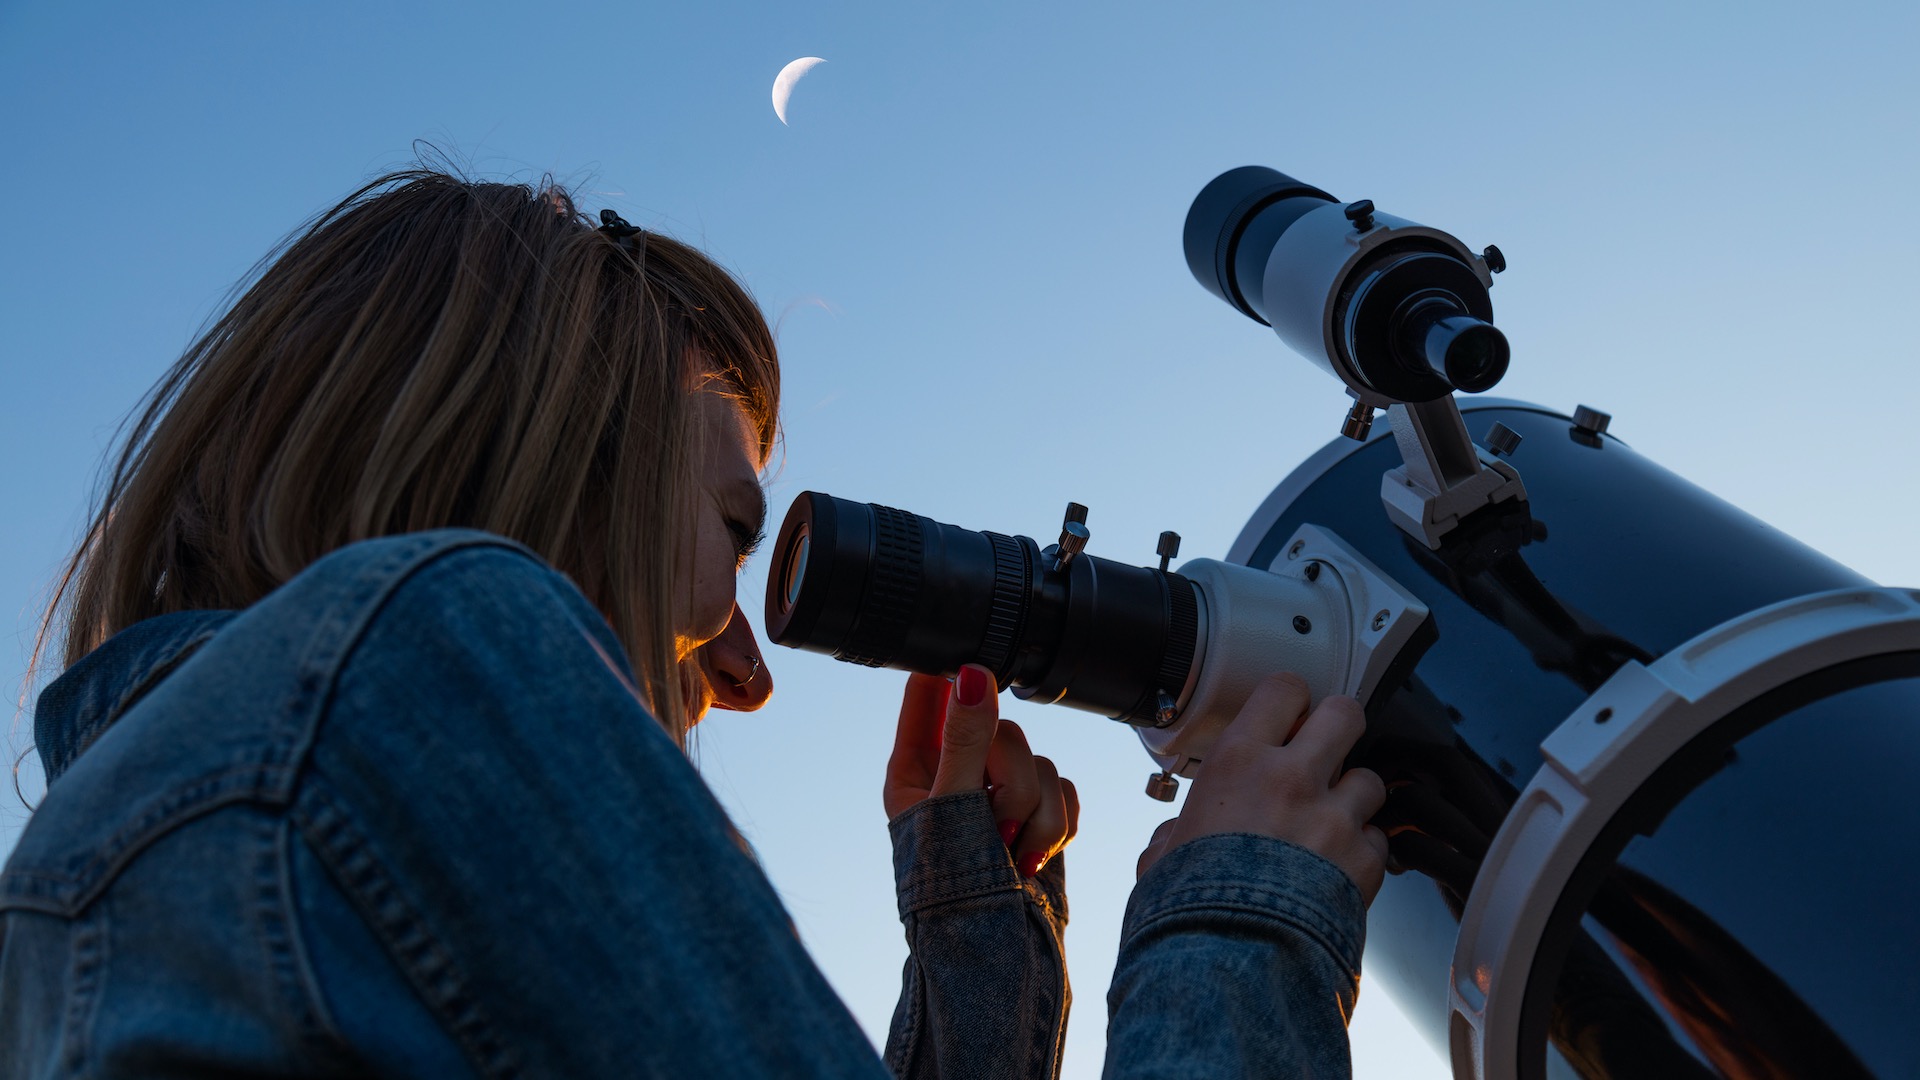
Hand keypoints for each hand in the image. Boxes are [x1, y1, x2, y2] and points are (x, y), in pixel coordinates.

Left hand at [884, 665, 1078, 877]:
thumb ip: (965, 742)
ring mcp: (999, 795)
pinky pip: (1064, 787)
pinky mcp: (1038, 814)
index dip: (952, 672)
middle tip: (999, 826)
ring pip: (1039, 762)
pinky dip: (1058, 824)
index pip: (927, 693)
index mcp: (916, 768)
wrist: (999, 958)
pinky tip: (1034, 856)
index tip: (979, 661)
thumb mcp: (952, 811)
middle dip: (1013, 783)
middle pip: (1003, 731)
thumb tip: (973, 675)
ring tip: (1014, 853)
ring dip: (1038, 814)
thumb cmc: (953, 897)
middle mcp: (957, 774)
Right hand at [1135, 672, 1387, 904]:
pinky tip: (1338, 869)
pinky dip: (1363, 851)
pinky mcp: (1364, 860)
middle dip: (1339, 727)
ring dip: (1354, 796)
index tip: (1288, 714)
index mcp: (1238, 762)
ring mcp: (1334, 817)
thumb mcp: (1162, 856)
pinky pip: (1378, 840)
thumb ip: (1175, 835)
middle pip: (1345, 713)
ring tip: (1329, 822)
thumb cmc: (1190, 908)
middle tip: (1326, 748)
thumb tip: (1172, 841)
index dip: (1291, 699)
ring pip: (1370, 778)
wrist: (1231, 960)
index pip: (1283, 689)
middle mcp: (1292, 777)